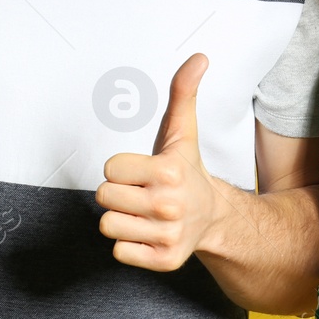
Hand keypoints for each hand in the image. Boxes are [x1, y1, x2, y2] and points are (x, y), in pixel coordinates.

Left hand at [97, 54, 219, 270]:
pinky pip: (119, 252)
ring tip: (144, 213)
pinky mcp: (163, 260)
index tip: (143, 171)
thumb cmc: (187, 172)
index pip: (109, 169)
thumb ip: (183, 93)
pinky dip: (129, 244)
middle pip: (104, 197)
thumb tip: (199, 58)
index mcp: (168, 171)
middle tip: (142, 192)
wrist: (214, 217)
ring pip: (108, 225)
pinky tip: (148, 233)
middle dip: (119, 193)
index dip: (122, 169)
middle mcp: (169, 204)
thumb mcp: (182, 132)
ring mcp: (167, 234)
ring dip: (122, 219)